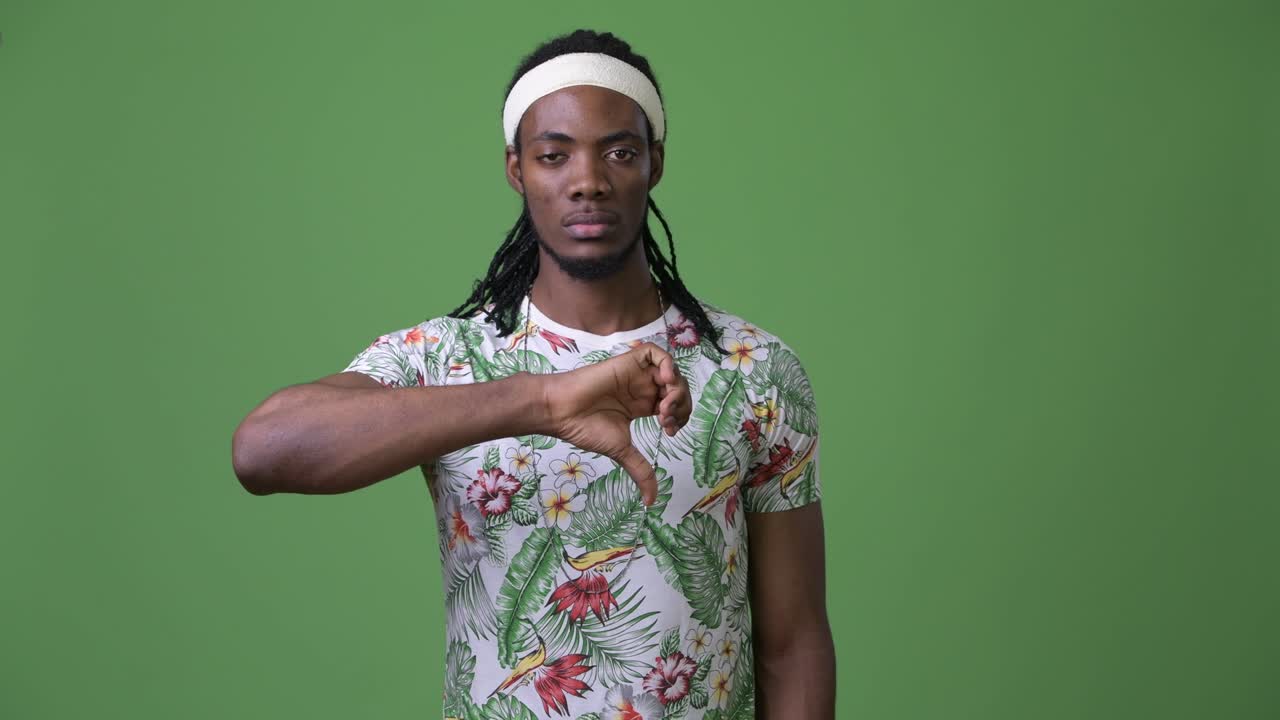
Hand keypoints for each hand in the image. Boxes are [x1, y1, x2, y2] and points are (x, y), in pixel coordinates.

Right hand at [540, 342, 691, 504]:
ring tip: (663, 407)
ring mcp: (636, 374)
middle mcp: (642, 388)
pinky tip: (664, 382)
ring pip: (672, 371)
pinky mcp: (629, 361)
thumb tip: (651, 502)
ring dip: (677, 389)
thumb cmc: (586, 429)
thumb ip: (641, 471)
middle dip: (681, 404)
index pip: (674, 405)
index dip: (679, 417)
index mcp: (642, 405)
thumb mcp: (622, 451)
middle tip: (666, 420)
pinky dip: (668, 365)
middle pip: (678, 388)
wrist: (562, 412)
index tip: (666, 431)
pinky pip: (657, 353)